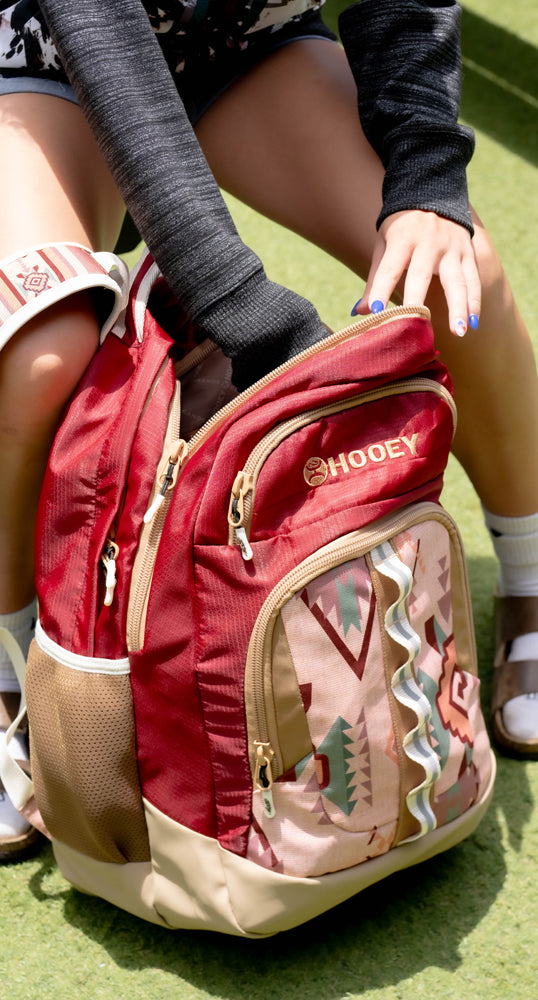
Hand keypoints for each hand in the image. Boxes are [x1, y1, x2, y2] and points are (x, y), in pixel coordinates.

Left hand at [352, 210, 480, 334]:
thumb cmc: (402, 228)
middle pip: (422, 274)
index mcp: (402, 237)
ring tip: (459, 331)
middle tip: (418, 326)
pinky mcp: (467, 252)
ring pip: (457, 280)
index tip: (376, 312)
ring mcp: (452, 247)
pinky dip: (474, 302)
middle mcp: (429, 241)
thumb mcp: (385, 245)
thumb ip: (375, 279)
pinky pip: (473, 280)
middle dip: (418, 301)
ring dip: (459, 307)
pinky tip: (472, 324)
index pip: (390, 267)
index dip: (381, 289)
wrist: (433, 194)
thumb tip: (360, 312)